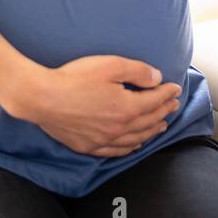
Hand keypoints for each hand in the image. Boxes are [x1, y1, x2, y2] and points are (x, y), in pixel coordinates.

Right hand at [8, 55, 181, 157]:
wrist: (42, 98)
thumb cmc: (74, 78)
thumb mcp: (110, 65)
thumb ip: (138, 72)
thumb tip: (157, 79)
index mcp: (127, 108)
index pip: (155, 101)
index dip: (167, 94)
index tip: (176, 88)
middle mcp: (119, 128)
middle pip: (148, 121)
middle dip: (164, 111)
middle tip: (174, 105)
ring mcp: (103, 140)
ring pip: (136, 139)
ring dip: (152, 131)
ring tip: (162, 125)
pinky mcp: (88, 146)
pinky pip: (116, 152)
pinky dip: (131, 148)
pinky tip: (135, 145)